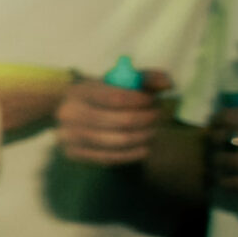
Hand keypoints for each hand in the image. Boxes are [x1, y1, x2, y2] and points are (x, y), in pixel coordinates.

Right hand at [56, 68, 173, 164]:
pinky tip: (144, 146)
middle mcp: (70, 113)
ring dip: (144, 136)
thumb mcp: (117, 81)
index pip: (116, 97)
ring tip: (154, 130)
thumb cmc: (100, 94)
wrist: (70, 112)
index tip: (154, 100)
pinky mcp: (74, 154)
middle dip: (147, 119)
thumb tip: (167, 84)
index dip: (140, 100)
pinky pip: (111, 158)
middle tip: (158, 116)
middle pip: (120, 121)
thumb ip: (144, 78)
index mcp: (80, 91)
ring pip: (119, 141)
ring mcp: (70, 136)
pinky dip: (133, 153)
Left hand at [209, 95, 237, 219]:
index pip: (233, 115)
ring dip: (216, 163)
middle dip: (213, 141)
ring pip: (226, 164)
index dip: (218, 118)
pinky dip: (226, 184)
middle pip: (223, 139)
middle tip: (213, 144)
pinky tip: (225, 183)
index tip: (216, 121)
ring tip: (215, 164)